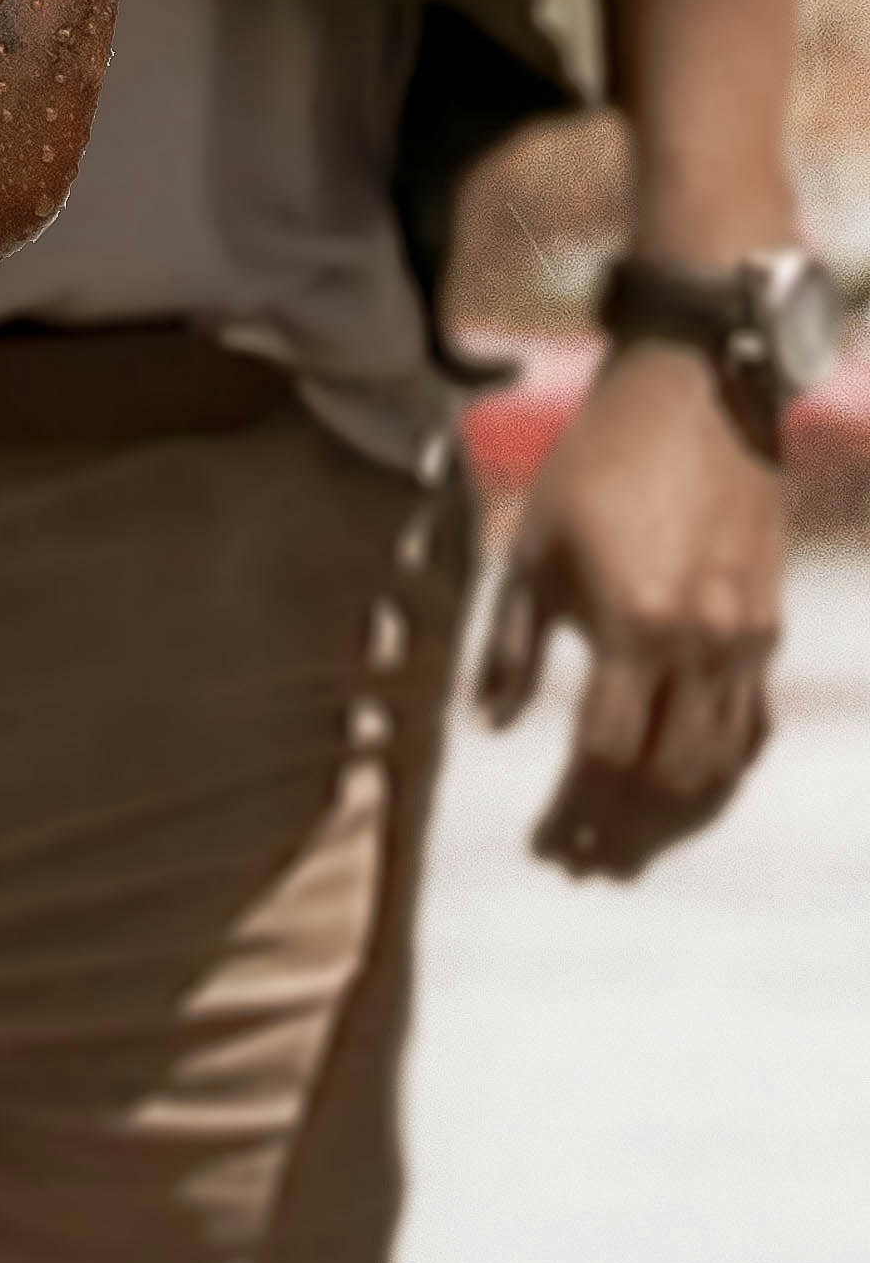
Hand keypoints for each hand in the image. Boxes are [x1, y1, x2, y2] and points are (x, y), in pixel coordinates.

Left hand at [475, 339, 783, 878]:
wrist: (693, 397)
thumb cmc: (593, 467)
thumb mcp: (531, 549)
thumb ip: (511, 646)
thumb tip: (494, 727)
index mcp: (633, 624)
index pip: (604, 754)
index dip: (573, 811)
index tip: (543, 845)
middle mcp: (700, 643)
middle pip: (667, 778)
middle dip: (623, 833)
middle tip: (583, 866)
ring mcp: (745, 639)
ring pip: (718, 763)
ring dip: (671, 819)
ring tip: (626, 851)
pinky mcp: (768, 626)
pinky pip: (753, 725)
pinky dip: (719, 772)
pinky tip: (685, 792)